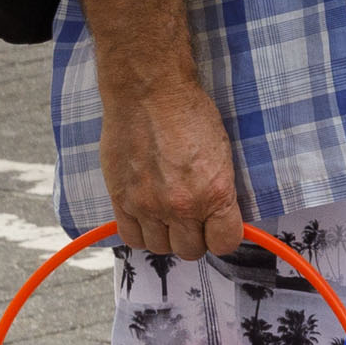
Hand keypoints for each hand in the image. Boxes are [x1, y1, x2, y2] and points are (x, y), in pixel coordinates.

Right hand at [96, 74, 249, 263]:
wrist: (149, 94)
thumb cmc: (190, 115)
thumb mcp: (222, 153)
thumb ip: (219, 191)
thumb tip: (220, 214)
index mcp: (215, 194)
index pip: (225, 243)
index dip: (223, 236)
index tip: (219, 227)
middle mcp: (182, 206)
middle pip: (190, 250)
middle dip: (194, 237)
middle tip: (192, 220)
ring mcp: (148, 206)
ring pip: (160, 248)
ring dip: (166, 236)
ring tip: (167, 216)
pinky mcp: (121, 200)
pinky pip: (130, 237)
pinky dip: (140, 232)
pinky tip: (146, 216)